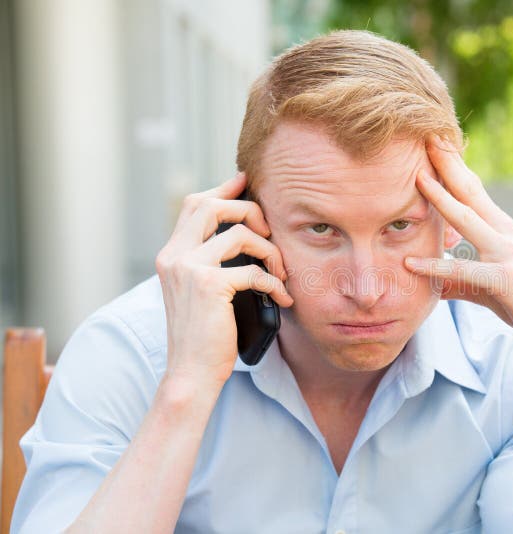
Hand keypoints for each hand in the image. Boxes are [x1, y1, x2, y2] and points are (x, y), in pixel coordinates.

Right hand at [155, 173, 292, 387]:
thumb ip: (212, 260)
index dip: (222, 189)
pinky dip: (274, 283)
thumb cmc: (204, 334)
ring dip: (270, 251)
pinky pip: (254, 271)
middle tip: (270, 231)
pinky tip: (282, 298)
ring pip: (239, 234)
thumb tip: (244, 232)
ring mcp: (188, 269)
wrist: (191, 373)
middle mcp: (174, 256)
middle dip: (249, 210)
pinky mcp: (209, 286)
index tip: (245, 181)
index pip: (194, 204)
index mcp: (171, 254)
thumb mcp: (201, 290)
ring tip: (281, 274)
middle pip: (212, 205)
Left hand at [404, 138, 512, 365]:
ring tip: (417, 177)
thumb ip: (460, 282)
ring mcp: (506, 254)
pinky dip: (436, 267)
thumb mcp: (490, 288)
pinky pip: (464, 271)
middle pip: (470, 191)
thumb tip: (433, 283)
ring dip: (441, 197)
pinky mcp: (505, 279)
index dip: (453, 167)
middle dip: (448, 163)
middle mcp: (505, 234)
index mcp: (503, 230)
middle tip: (426, 134)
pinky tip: (410, 263)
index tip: (434, 143)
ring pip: (467, 220)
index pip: (473, 191)